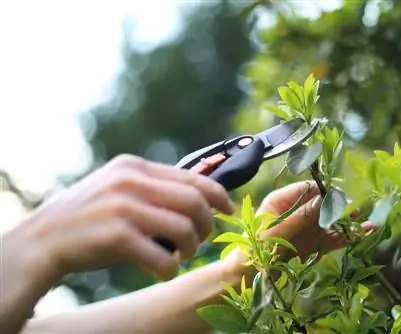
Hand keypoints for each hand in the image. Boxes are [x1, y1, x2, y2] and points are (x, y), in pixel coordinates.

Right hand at [11, 154, 233, 281]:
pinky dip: (170, 268)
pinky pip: (162, 256)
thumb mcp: (118, 190)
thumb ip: (151, 188)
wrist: (42, 240)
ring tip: (181, 256)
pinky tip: (162, 272)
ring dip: (191, 248)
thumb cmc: (87, 218)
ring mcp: (122, 207)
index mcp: (134, 167)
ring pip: (184, 227)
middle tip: (200, 241)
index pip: (192, 176)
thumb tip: (196, 198)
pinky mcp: (115, 235)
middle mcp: (130, 181)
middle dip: (207, 225)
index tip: (229, 210)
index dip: (218, 195)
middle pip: (195, 201)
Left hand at [259, 181, 374, 259]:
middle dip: (341, 208)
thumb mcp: (279, 231)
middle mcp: (296, 211)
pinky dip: (345, 237)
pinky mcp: (312, 244)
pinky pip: (331, 238)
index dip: (326, 192)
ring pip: (330, 221)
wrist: (246, 278)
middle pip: (323, 204)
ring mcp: (306, 227)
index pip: (309, 188)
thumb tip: (327, 199)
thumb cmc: (255, 251)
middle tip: (355, 214)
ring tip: (368, 224)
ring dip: (347, 223)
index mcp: (281, 200)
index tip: (342, 199)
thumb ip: (303, 216)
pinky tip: (364, 234)